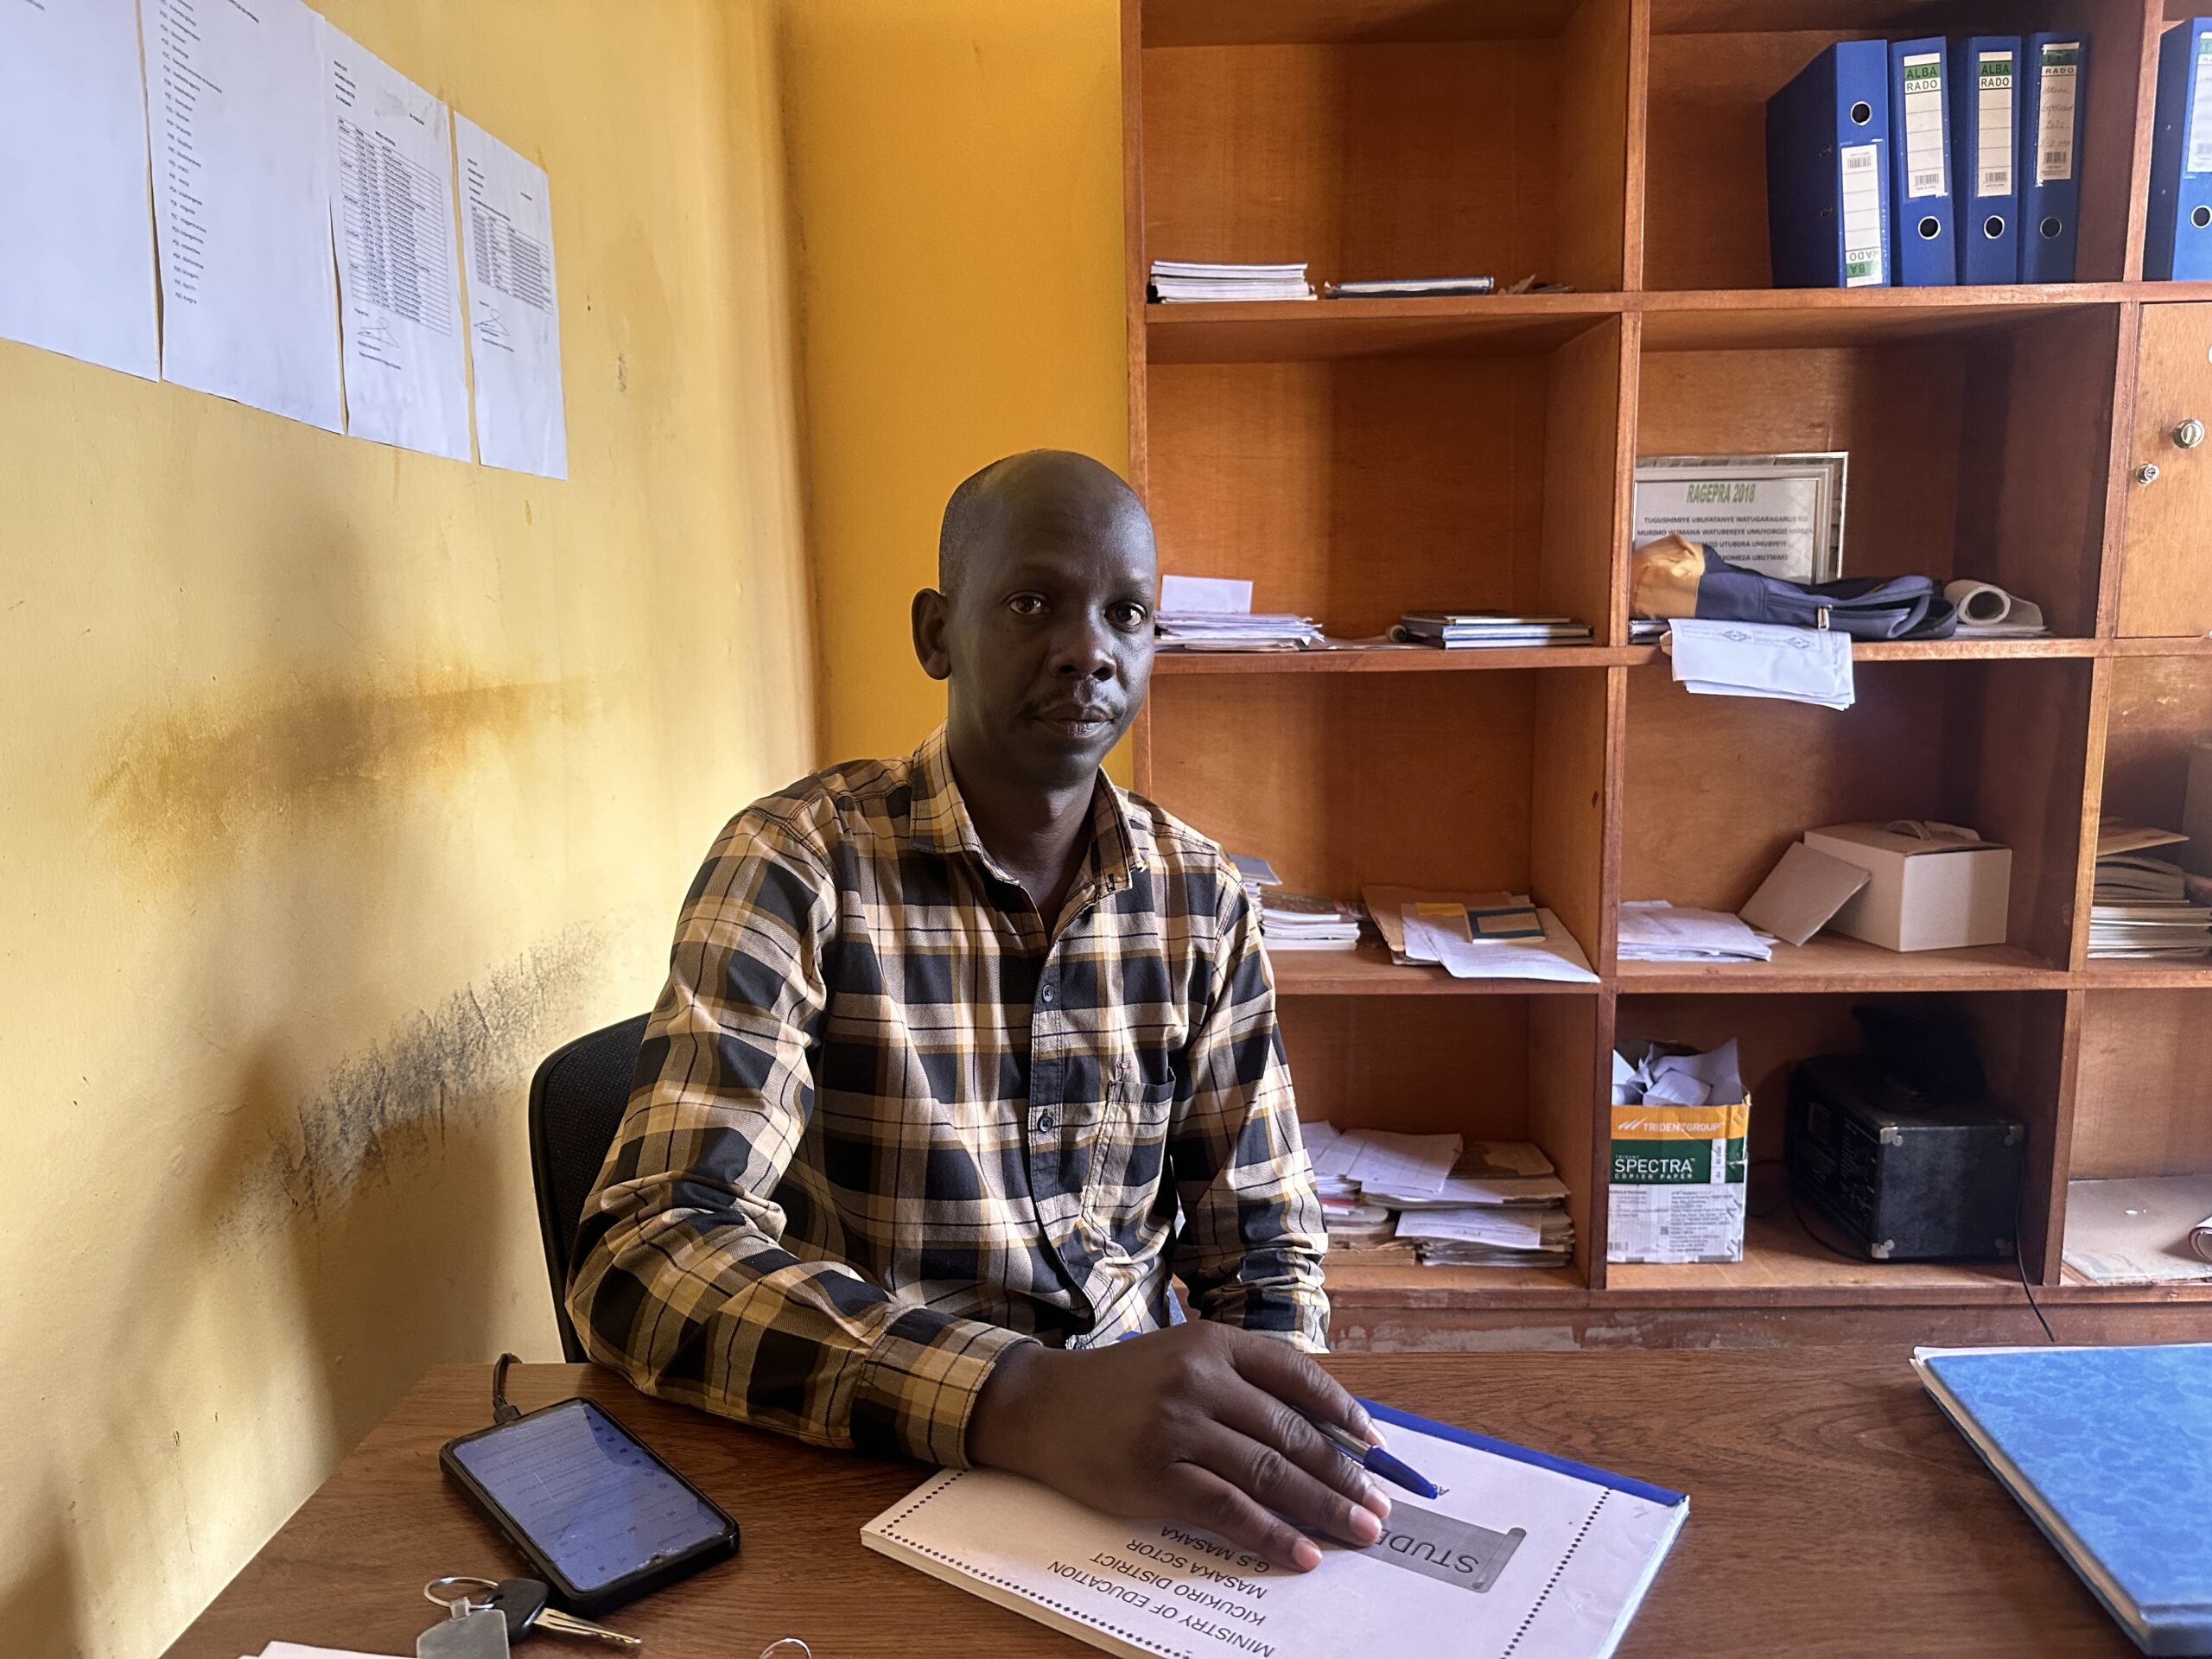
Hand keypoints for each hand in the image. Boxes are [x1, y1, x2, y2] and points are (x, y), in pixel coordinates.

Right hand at [965, 1322, 1390, 1571]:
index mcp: (1212, 1342)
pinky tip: (1301, 1551)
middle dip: (1344, 1474)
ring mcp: (1178, 1425)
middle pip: (1290, 1432)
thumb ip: (1238, 1385)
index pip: (1295, 1374)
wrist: (1041, 1406)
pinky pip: (1228, 1509)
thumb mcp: (1180, 1361)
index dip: (1341, 1412)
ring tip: (1358, 1532)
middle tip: (1379, 1505)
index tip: (1374, 1445)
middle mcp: (1199, 1377)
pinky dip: (1271, 1533)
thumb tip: (1316, 1434)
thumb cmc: (1119, 1389)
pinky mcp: (1156, 1473)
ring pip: (1268, 1472)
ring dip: (1322, 1507)